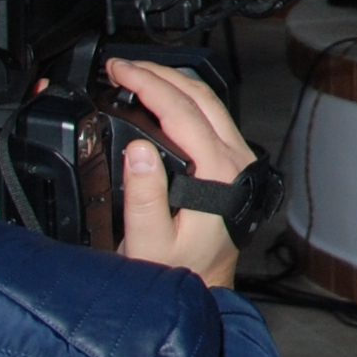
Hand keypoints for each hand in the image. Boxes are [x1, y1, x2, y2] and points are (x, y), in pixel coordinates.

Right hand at [108, 58, 252, 288]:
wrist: (206, 290)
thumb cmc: (178, 272)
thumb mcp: (148, 243)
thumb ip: (143, 198)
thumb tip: (138, 150)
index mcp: (218, 174)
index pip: (180, 111)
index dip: (146, 83)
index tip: (118, 70)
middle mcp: (235, 162)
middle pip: (200, 97)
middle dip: (158, 73)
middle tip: (121, 66)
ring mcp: (238, 162)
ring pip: (209, 104)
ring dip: (172, 83)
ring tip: (135, 76)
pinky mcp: (233, 166)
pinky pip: (210, 118)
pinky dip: (182, 100)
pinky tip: (159, 101)